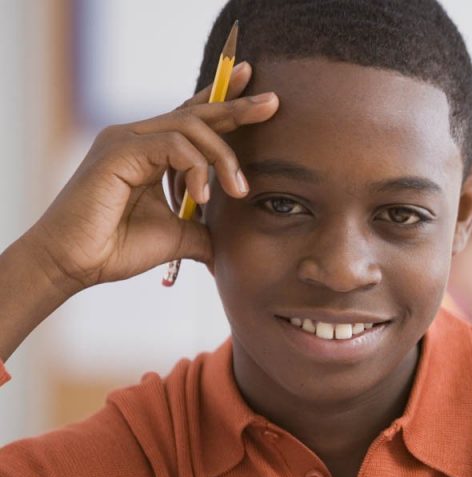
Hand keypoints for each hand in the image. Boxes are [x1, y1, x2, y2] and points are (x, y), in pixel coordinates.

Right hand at [23, 61, 278, 294]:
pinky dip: (196, 168)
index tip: (259, 96)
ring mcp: (126, 140)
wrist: (77, 264)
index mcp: (150, 151)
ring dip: (222, 157)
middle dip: (237, 106)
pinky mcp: (119, 151)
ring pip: (190, 127)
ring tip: (238, 190)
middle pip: (196, 111)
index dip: (224, 104)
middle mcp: (137, 138)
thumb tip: (231, 243)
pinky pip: (173, 145)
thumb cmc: (117, 249)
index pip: (192, 118)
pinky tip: (202, 194)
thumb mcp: (178, 238)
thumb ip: (205, 230)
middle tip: (273, 102)